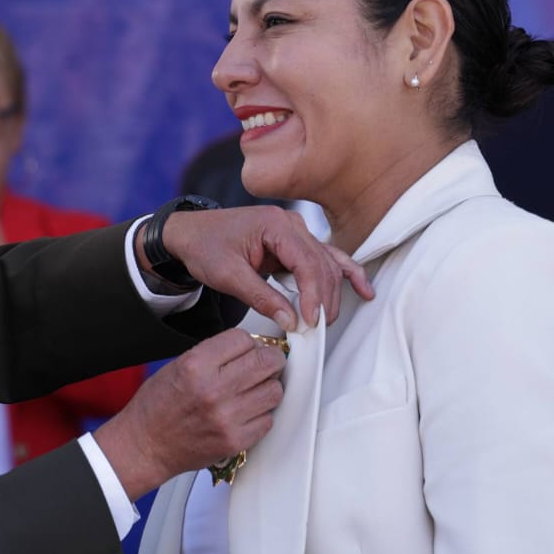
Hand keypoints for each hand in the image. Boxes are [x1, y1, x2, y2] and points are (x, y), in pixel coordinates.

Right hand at [94, 329, 286, 500]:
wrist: (145, 446)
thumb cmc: (156, 408)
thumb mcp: (177, 366)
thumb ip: (214, 355)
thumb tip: (250, 348)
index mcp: (196, 366)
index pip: (243, 339)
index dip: (248, 342)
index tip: (248, 349)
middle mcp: (214, 390)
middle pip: (267, 362)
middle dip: (268, 359)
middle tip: (263, 363)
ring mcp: (227, 417)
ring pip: (274, 391)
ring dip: (267, 387)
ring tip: (252, 390)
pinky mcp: (236, 440)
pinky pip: (268, 419)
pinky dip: (261, 414)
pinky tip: (245, 412)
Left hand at [160, 206, 371, 330]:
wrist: (190, 233)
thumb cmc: (204, 246)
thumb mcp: (228, 275)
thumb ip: (261, 298)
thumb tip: (292, 321)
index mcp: (275, 225)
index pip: (307, 262)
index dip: (313, 295)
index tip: (310, 321)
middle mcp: (292, 224)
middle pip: (322, 265)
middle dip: (324, 299)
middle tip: (316, 329)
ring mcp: (296, 232)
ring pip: (327, 264)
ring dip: (332, 292)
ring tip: (328, 320)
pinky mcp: (294, 243)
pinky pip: (324, 259)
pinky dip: (344, 274)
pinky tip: (363, 289)